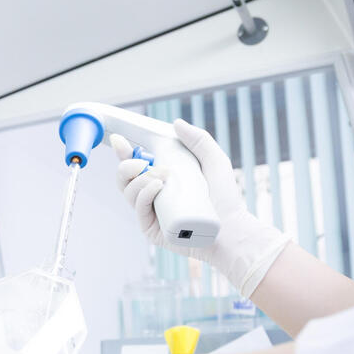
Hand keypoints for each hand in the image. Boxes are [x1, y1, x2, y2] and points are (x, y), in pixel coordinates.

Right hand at [111, 119, 289, 297]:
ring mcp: (151, 214)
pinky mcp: (152, 230)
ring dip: (139, 180)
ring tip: (162, 176)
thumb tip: (176, 123)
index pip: (135, 165)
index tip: (120, 140)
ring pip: (129, 192)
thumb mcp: (215, 161)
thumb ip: (200, 139)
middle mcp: (152, 197)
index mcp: (161, 180)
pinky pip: (139, 209)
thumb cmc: (226, 198)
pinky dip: (144, 194)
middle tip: (143, 161)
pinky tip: (156, 186)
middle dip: (126, 165)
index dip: (124, 152)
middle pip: (125, 179)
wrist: (232, 229)